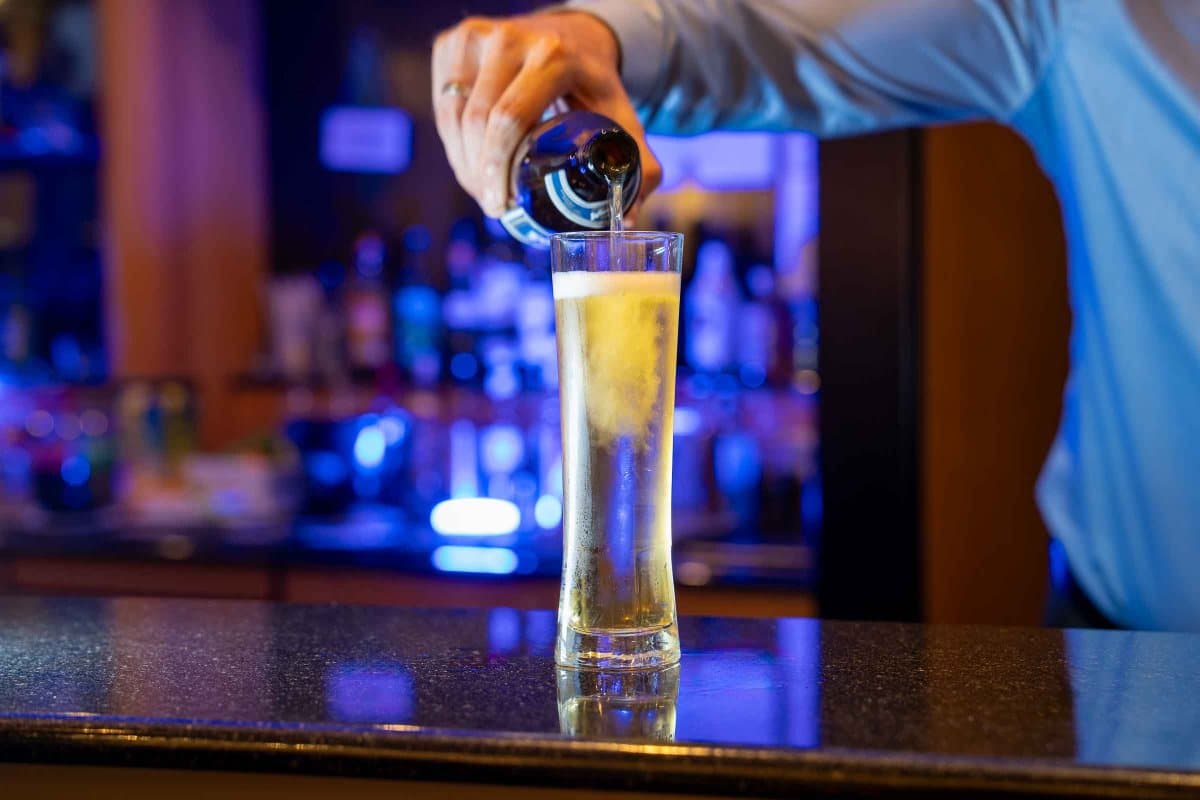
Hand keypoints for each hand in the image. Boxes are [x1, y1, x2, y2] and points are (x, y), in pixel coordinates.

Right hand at [432, 11, 661, 217]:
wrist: (573, 36)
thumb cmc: (595, 86)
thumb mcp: (623, 120)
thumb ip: (639, 168)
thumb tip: (626, 220)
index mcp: (553, 56)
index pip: (509, 119)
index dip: (498, 171)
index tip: (503, 207)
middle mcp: (510, 38)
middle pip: (478, 122)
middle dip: (480, 175)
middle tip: (494, 206)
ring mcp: (477, 35)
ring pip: (453, 116)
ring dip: (463, 163)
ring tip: (483, 191)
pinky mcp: (453, 41)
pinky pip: (443, 105)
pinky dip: (452, 141)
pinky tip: (471, 162)